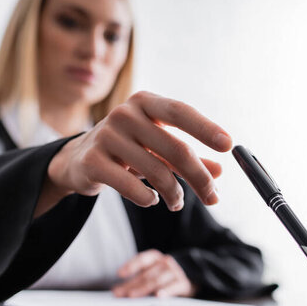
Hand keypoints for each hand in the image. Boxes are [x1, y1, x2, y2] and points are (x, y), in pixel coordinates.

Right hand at [40, 91, 230, 215]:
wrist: (78, 159)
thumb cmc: (127, 150)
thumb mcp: (157, 149)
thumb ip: (187, 158)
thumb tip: (219, 171)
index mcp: (144, 102)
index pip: (180, 112)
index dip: (205, 127)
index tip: (228, 145)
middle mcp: (124, 114)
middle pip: (176, 149)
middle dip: (200, 178)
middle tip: (213, 198)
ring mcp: (106, 136)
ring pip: (157, 172)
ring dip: (175, 194)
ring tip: (177, 203)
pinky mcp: (92, 161)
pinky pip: (133, 187)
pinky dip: (148, 199)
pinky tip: (151, 200)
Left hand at [112, 249, 196, 297]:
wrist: (194, 275)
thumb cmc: (166, 275)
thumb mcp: (153, 272)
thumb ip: (138, 279)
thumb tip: (118, 290)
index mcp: (156, 258)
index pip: (143, 259)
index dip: (131, 265)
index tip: (120, 273)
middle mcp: (166, 263)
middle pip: (146, 274)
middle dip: (131, 284)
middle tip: (119, 293)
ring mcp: (175, 273)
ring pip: (157, 280)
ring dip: (143, 289)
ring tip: (132, 295)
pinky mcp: (184, 283)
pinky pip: (174, 287)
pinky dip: (166, 291)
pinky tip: (159, 296)